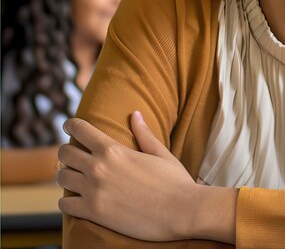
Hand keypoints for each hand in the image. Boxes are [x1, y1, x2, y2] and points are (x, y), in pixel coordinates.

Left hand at [57, 112, 232, 241]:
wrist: (180, 211)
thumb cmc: (174, 180)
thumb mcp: (160, 153)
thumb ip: (144, 134)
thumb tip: (135, 114)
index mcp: (114, 150)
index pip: (80, 130)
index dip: (72, 125)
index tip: (69, 125)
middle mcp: (98, 168)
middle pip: (65, 153)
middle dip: (67, 151)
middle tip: (74, 154)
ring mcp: (93, 191)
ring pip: (62, 177)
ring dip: (67, 175)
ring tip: (75, 176)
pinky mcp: (93, 213)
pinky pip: (64, 204)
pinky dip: (68, 200)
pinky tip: (77, 199)